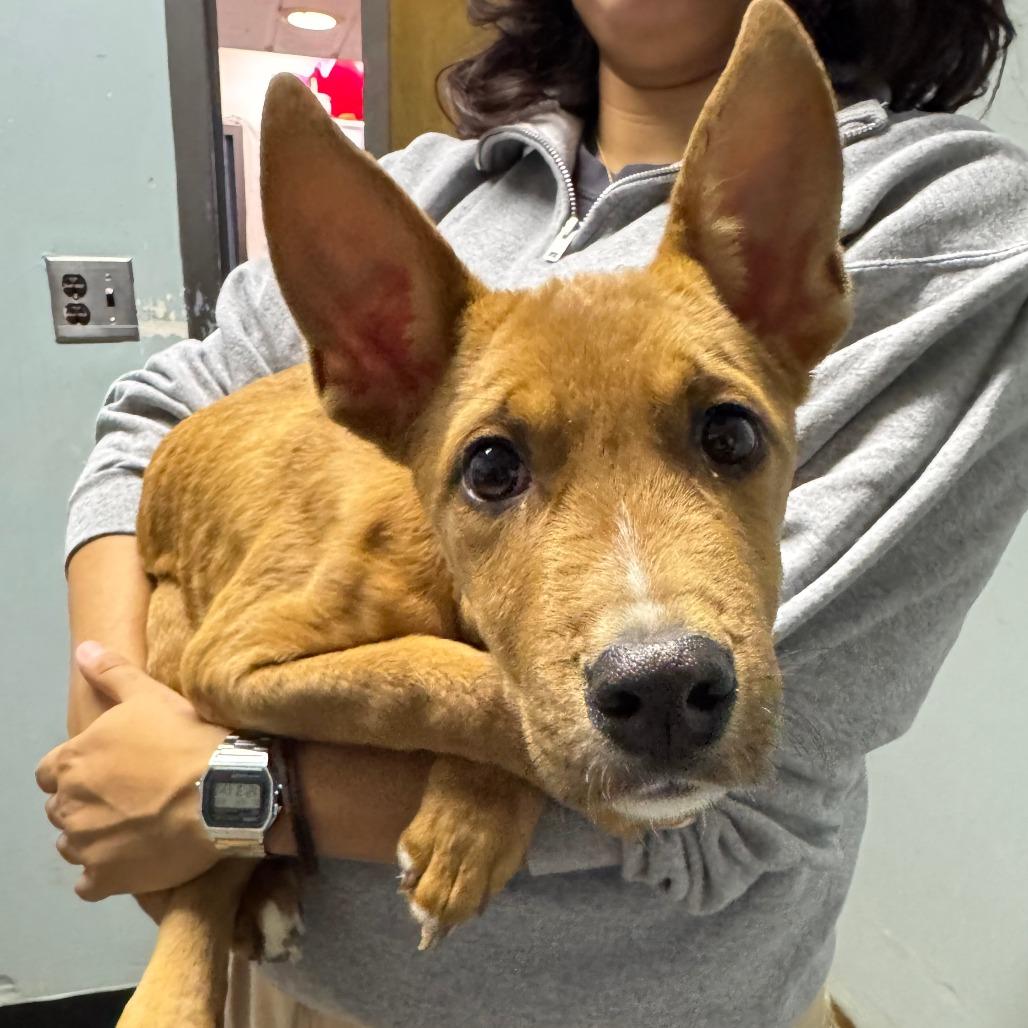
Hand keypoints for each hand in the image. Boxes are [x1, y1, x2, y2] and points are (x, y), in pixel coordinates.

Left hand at [36, 642, 227, 899]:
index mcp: (73, 760)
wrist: (225, 792)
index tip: (108, 770)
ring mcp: (85, 846)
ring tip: (135, 828)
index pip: (48, 772)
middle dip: (86, 803)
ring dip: (94, 838)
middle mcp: (69, 805)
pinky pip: (89, 884)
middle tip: (129, 797)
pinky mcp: (106, 879)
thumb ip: (112, 673)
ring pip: (72, 846)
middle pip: (62, 809)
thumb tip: (83, 649)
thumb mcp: (152, 695)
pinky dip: (105, 874)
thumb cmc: (186, 739)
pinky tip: (133, 860)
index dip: (77, 770)